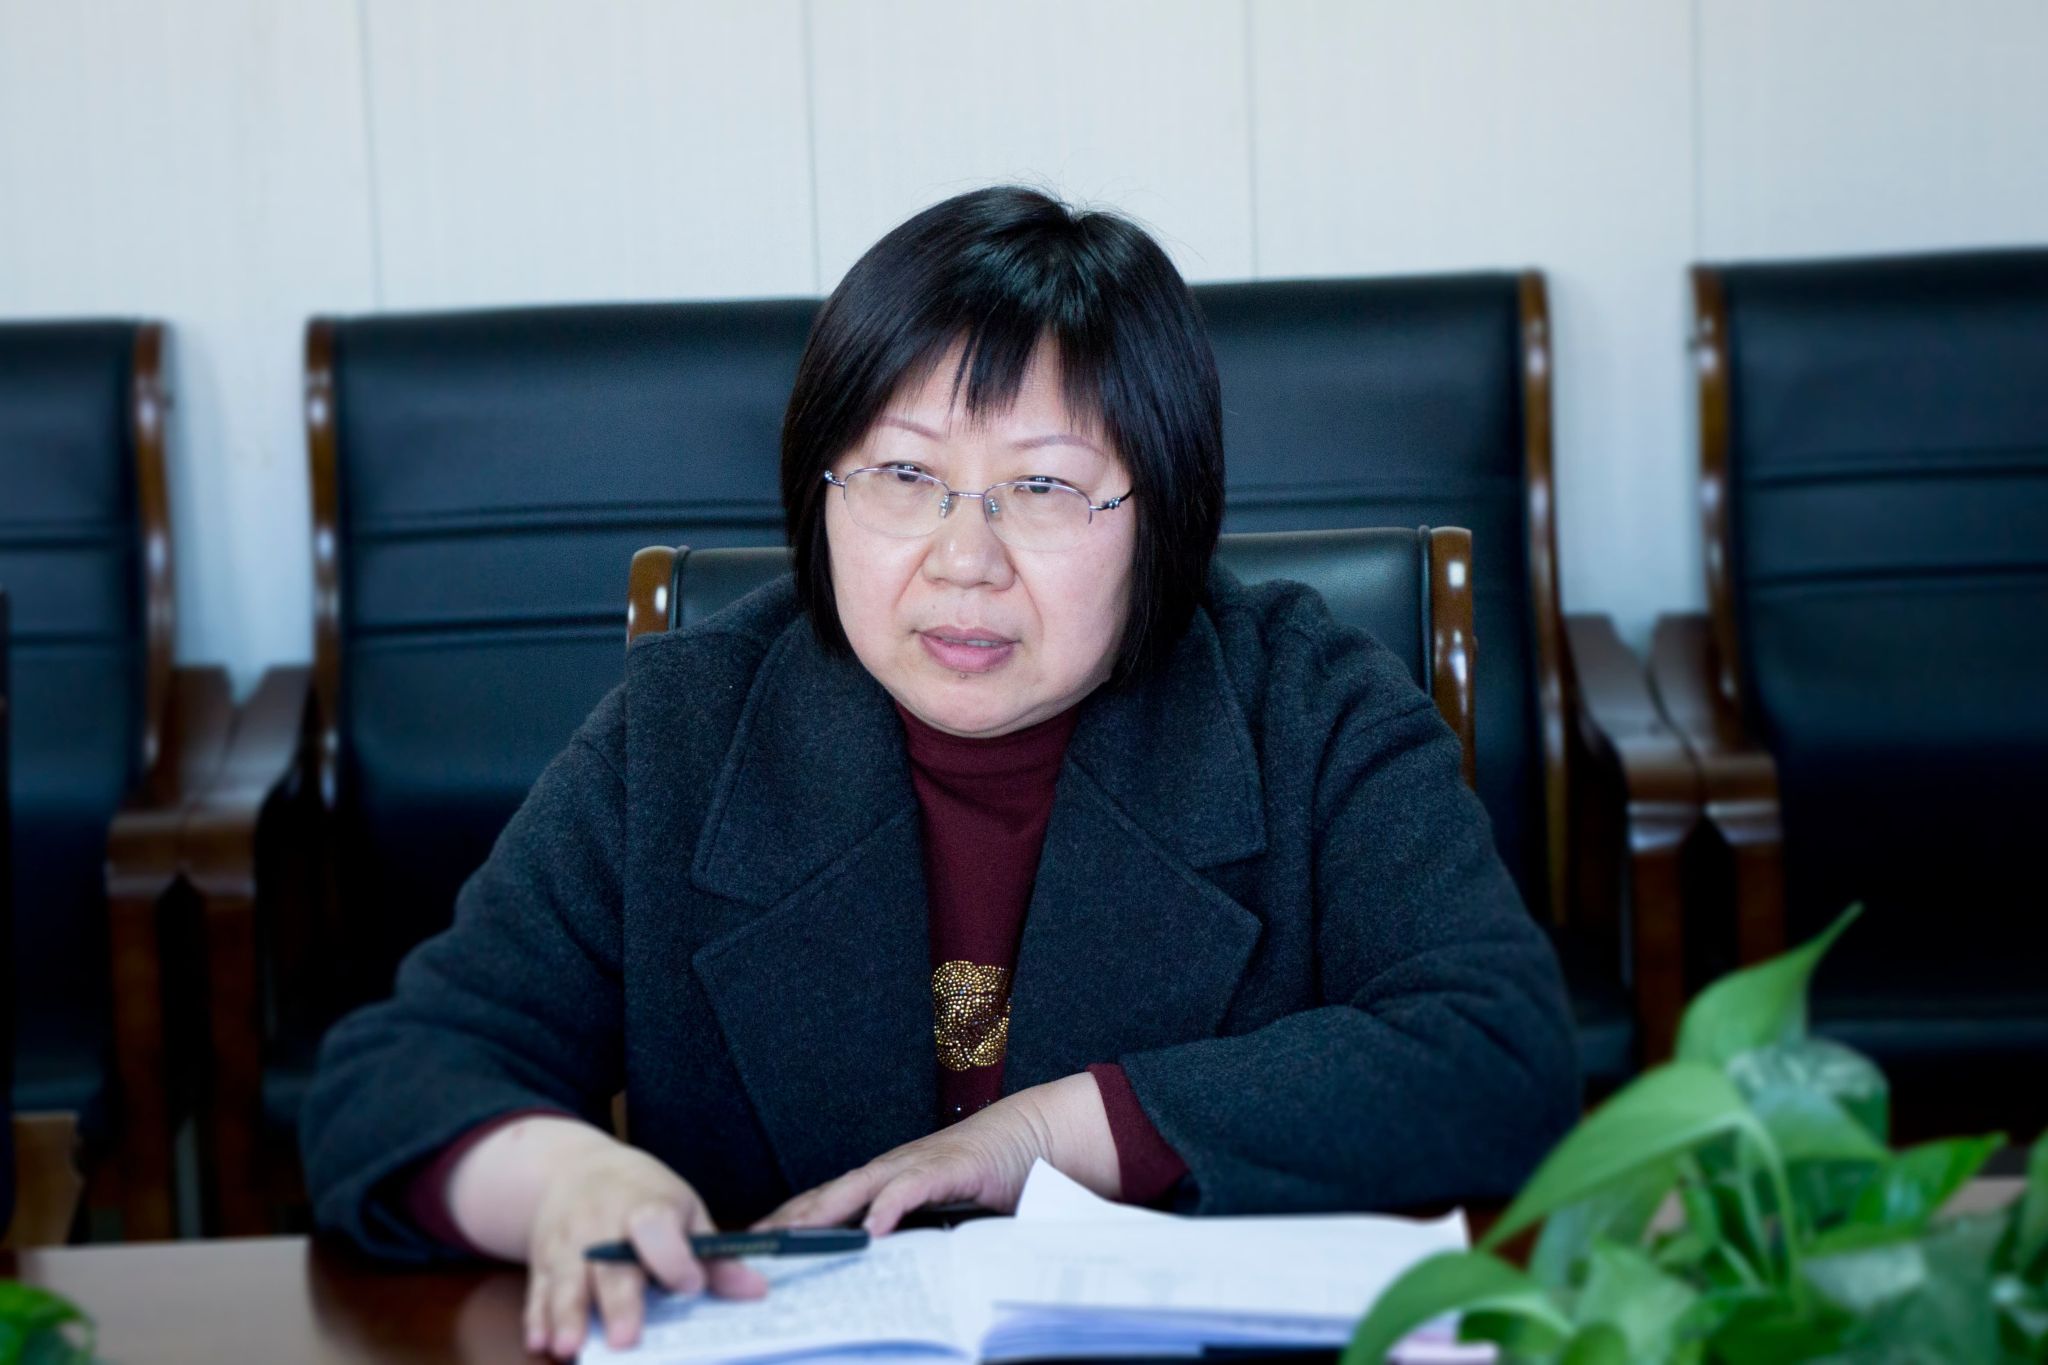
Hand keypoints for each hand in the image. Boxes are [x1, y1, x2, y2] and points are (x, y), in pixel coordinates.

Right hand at [505, 1124, 767, 1357]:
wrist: (575, 1168)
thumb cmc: (643, 1195)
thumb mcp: (684, 1210)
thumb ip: (714, 1255)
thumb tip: (756, 1290)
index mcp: (645, 1205)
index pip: (656, 1227)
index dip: (672, 1257)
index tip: (690, 1285)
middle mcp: (601, 1223)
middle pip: (609, 1265)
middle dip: (617, 1303)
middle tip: (624, 1341)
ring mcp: (566, 1243)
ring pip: (565, 1282)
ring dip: (566, 1317)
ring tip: (569, 1349)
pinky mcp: (541, 1262)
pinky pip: (537, 1292)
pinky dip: (536, 1318)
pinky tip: (540, 1342)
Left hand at [754, 1073, 1119, 1236]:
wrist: (1033, 1136)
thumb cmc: (984, 1176)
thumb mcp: (937, 1213)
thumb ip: (907, 1233)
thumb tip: (871, 1267)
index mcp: (882, 1182)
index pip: (824, 1204)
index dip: (787, 1223)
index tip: (752, 1246)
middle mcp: (890, 1170)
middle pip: (827, 1196)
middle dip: (788, 1222)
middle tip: (752, 1246)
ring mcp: (917, 1165)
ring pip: (858, 1188)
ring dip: (823, 1214)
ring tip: (792, 1239)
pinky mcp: (949, 1167)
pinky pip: (913, 1187)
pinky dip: (890, 1205)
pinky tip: (873, 1226)